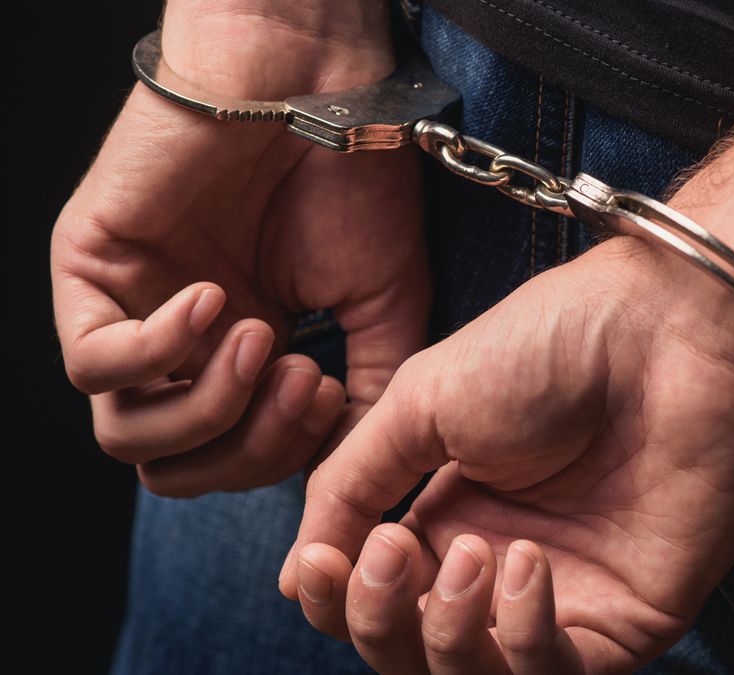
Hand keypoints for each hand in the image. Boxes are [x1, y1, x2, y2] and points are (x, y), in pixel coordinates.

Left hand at [51, 1, 427, 495]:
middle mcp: (179, 347)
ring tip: (262, 336)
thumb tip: (350, 470)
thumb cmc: (354, 186)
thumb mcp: (382, 310)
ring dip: (209, 407)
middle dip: (247, 449)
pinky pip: (92, 363)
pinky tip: (216, 297)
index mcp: (241, 362)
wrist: (320, 88)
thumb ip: (369, 397)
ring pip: (125, 435)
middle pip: (172, 469)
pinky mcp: (88, 268)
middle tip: (304, 383)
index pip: (230, 464)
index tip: (333, 396)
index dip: (281, 457)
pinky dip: (160, 350)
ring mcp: (130, 310)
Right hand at [280, 234, 733, 672]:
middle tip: (387, 553)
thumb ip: (349, 486)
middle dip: (377, 619)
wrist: (672, 333)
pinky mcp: (626, 621)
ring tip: (468, 552)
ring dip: (444, 633)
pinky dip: (522, 637)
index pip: (371, 597)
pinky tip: (525, 564)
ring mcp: (565, 599)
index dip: (335, 596)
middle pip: (408, 650)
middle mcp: (499, 567)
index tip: (325, 560)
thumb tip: (296, 575)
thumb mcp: (422, 400)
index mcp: (447, 514)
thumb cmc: (553, 344)